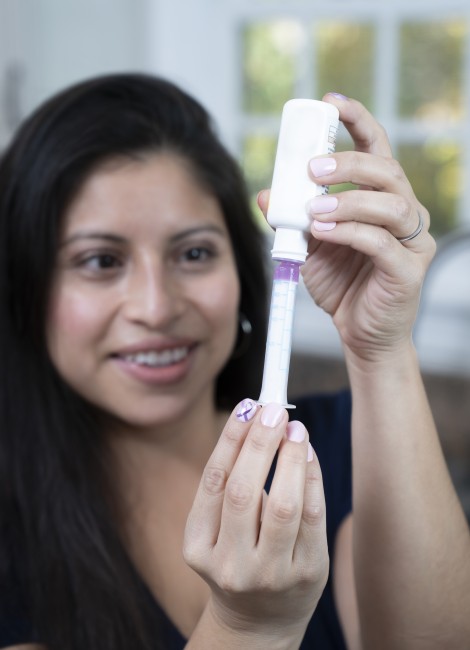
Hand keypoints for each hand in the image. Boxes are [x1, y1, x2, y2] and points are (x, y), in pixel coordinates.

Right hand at [184, 400, 327, 646]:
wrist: (259, 620)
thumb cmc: (237, 555)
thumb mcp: (217, 527)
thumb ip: (231, 480)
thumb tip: (255, 419)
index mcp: (198, 546)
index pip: (214, 481)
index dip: (231, 439)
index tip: (247, 406)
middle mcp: (229, 564)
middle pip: (243, 491)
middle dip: (260, 443)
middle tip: (274, 410)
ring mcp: (269, 574)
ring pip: (283, 505)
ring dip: (290, 458)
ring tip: (296, 429)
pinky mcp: (306, 574)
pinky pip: (312, 517)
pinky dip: (312, 477)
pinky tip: (308, 454)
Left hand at [258, 94, 435, 362]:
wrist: (360, 334)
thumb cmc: (342, 285)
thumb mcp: (310, 247)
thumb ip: (293, 219)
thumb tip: (265, 195)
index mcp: (382, 200)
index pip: (378, 150)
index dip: (359, 122)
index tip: (331, 103)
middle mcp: (404, 214)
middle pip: (387, 171)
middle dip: (348, 164)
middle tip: (313, 168)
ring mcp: (412, 242)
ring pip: (390, 204)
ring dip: (347, 201)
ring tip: (314, 211)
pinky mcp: (409, 270)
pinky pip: (381, 243)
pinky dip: (350, 232)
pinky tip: (324, 232)